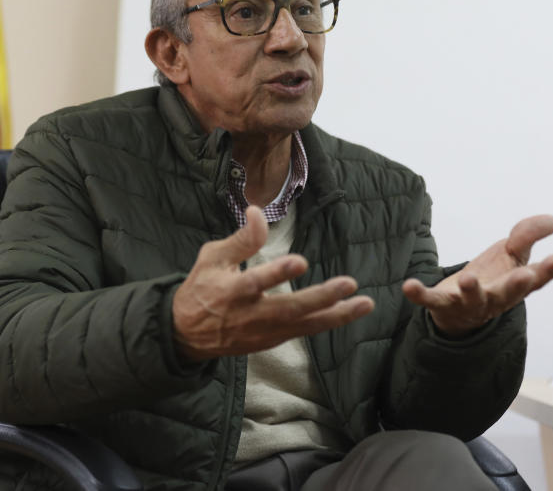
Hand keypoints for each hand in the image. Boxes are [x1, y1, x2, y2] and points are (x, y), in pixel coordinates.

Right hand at [172, 206, 374, 360]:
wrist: (187, 334)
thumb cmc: (202, 288)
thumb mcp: (212, 258)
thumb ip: (240, 239)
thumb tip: (258, 212)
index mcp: (231, 291)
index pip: (255, 282)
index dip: (277, 272)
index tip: (300, 261)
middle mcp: (249, 315)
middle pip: (289, 309)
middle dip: (321, 298)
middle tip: (349, 284)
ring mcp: (263, 332)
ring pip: (304, 326)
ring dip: (337, 315)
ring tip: (365, 303)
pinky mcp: (271, 341)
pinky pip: (303, 332)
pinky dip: (327, 322)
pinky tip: (350, 311)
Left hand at [402, 215, 552, 337]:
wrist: (461, 310)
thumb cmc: (493, 278)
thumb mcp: (511, 254)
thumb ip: (527, 236)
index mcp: (516, 286)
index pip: (536, 280)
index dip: (547, 271)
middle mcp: (496, 298)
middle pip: (508, 294)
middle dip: (516, 285)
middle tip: (525, 275)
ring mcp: (468, 303)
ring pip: (472, 299)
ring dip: (471, 290)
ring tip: (468, 279)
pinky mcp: (442, 304)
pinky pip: (430, 300)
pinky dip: (420, 294)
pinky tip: (409, 285)